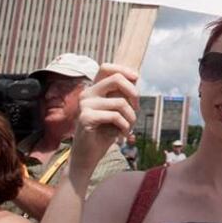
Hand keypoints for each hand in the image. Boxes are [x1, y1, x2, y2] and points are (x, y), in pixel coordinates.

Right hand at [69, 64, 138, 182]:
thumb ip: (122, 94)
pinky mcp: (85, 117)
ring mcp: (84, 105)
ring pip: (121, 102)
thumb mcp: (116, 110)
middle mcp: (87, 93)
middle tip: (137, 109)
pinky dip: (125, 126)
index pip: (106, 67)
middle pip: (117, 79)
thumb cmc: (105, 131)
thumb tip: (135, 77)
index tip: (136, 79)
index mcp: (94, 89)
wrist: (89, 155)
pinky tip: (123, 134)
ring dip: (131, 117)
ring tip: (129, 127)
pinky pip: (115, 116)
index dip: (124, 70)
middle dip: (134, 93)